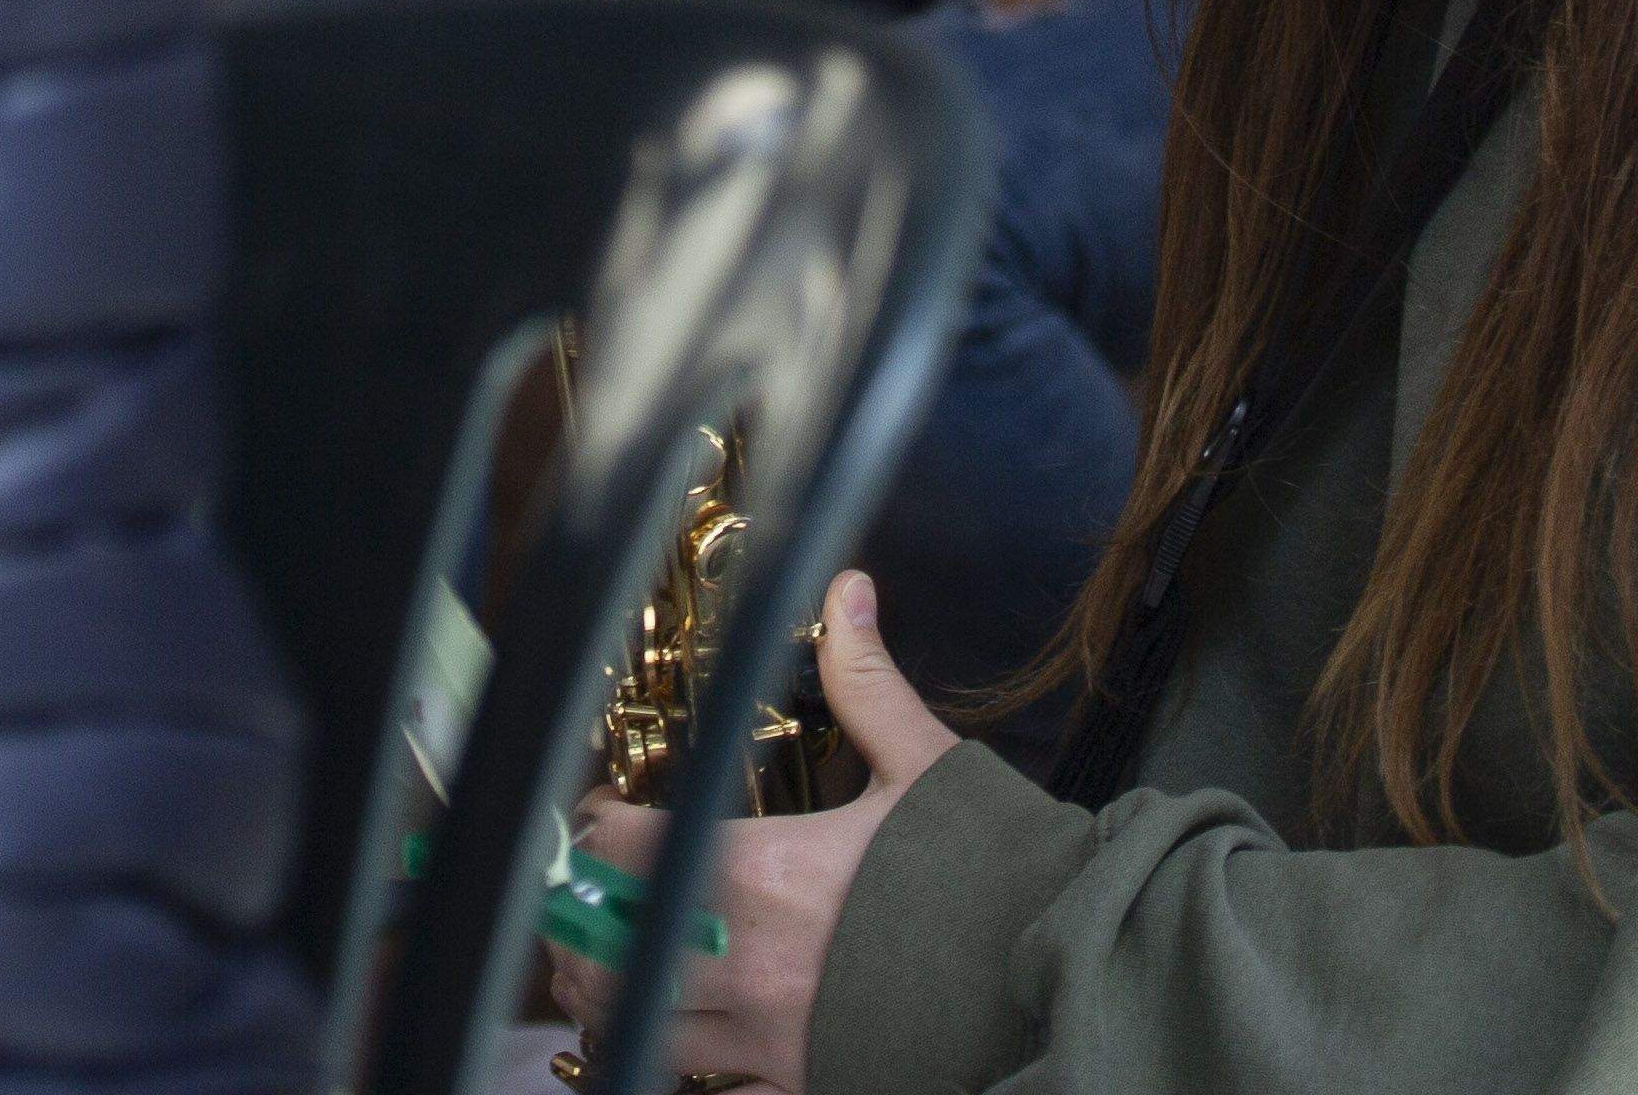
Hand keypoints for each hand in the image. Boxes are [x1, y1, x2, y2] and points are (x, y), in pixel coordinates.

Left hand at [539, 572, 958, 1091]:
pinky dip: (671, 1070)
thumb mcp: (928, 766)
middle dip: (577, 924)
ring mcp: (769, 1041)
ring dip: (608, 998)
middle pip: (602, 955)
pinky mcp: (800, 1088)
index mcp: (765, 873)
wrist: (1060, 971)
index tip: (601, 812)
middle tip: (586, 898)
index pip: (625, 853)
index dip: (594, 828)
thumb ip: (867, 683)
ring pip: (635, 1033)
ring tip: (614, 967)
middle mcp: (748, 963)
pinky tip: (678, 1040)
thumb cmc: (997, 870)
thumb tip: (847, 592)